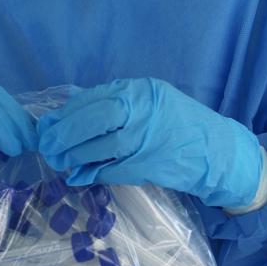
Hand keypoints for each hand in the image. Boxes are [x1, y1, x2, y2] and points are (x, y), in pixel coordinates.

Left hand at [36, 78, 261, 208]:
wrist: (218, 151)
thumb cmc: (178, 125)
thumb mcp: (150, 102)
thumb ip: (115, 103)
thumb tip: (69, 110)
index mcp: (140, 91)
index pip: (94, 98)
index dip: (67, 113)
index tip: (48, 124)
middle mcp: (145, 110)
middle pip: (96, 118)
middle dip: (66, 132)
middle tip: (48, 145)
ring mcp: (149, 138)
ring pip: (103, 145)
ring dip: (77, 156)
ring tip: (61, 161)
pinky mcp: (152, 165)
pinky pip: (116, 169)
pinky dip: (95, 172)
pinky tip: (81, 174)